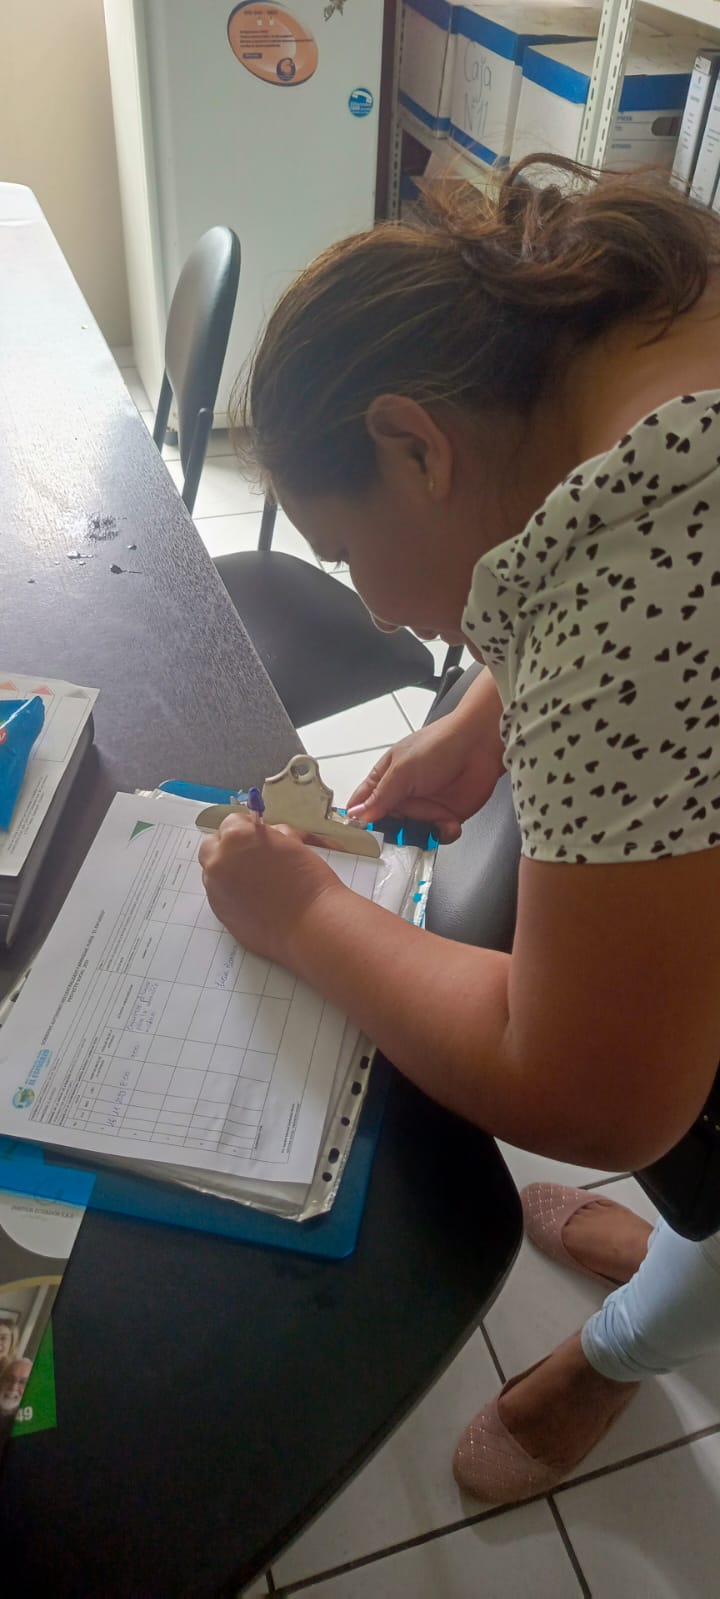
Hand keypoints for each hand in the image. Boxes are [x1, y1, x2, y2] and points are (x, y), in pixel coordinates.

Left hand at [198, 814, 340, 965]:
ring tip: (256, 881)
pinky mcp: (218, 911)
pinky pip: (219, 893)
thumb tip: (267, 835)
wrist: (310, 924)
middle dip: (228, 847)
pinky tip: (254, 899)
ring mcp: (215, 887)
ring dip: (229, 870)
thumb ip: (272, 835)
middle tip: (251, 856)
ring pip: (214, 871)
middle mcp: (220, 860)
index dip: (246, 828)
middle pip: (212, 845)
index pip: (231, 822)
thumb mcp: (293, 844)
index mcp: (238, 837)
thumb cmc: (308, 883)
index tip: (254, 835)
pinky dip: (231, 893)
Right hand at [347, 694, 504, 843]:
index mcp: (384, 779)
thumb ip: (381, 796)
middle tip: (398, 839)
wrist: (480, 744)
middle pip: (386, 827)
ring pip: (412, 836)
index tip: (357, 838)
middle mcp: (402, 795)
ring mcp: (423, 807)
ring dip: (420, 836)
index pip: (362, 805)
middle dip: (391, 837)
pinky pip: (437, 836)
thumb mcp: (403, 770)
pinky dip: (443, 834)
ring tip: (429, 827)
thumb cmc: (440, 744)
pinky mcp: (445, 816)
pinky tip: (449, 823)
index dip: (357, 822)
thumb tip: (358, 815)